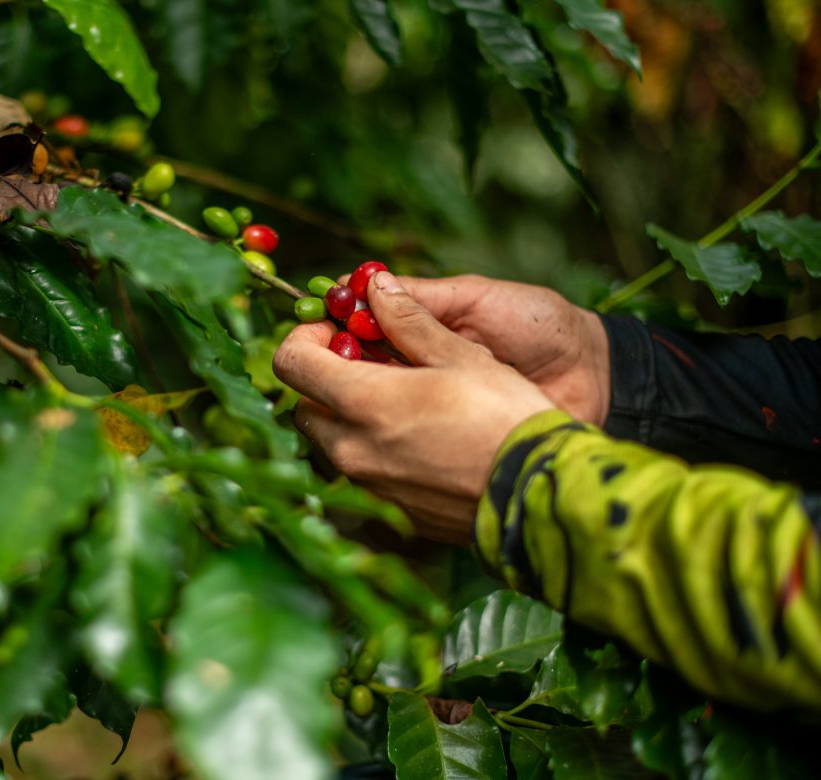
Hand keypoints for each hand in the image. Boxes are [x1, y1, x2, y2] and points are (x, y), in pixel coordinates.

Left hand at [274, 271, 555, 544]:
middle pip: (305, 405)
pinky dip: (374, 447)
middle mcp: (352, 450)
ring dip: (348, 414)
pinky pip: (362, 472)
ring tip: (400, 397)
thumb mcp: (461, 356)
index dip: (308, 336)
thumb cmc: (507, 418)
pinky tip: (420, 435)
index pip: (291, 363)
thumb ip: (409, 320)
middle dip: (326, 377)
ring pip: (331, 441)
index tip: (339, 328)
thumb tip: (376, 288)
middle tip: (369, 361)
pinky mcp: (392, 510)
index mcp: (362, 404)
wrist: (543, 498)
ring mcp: (369, 486)